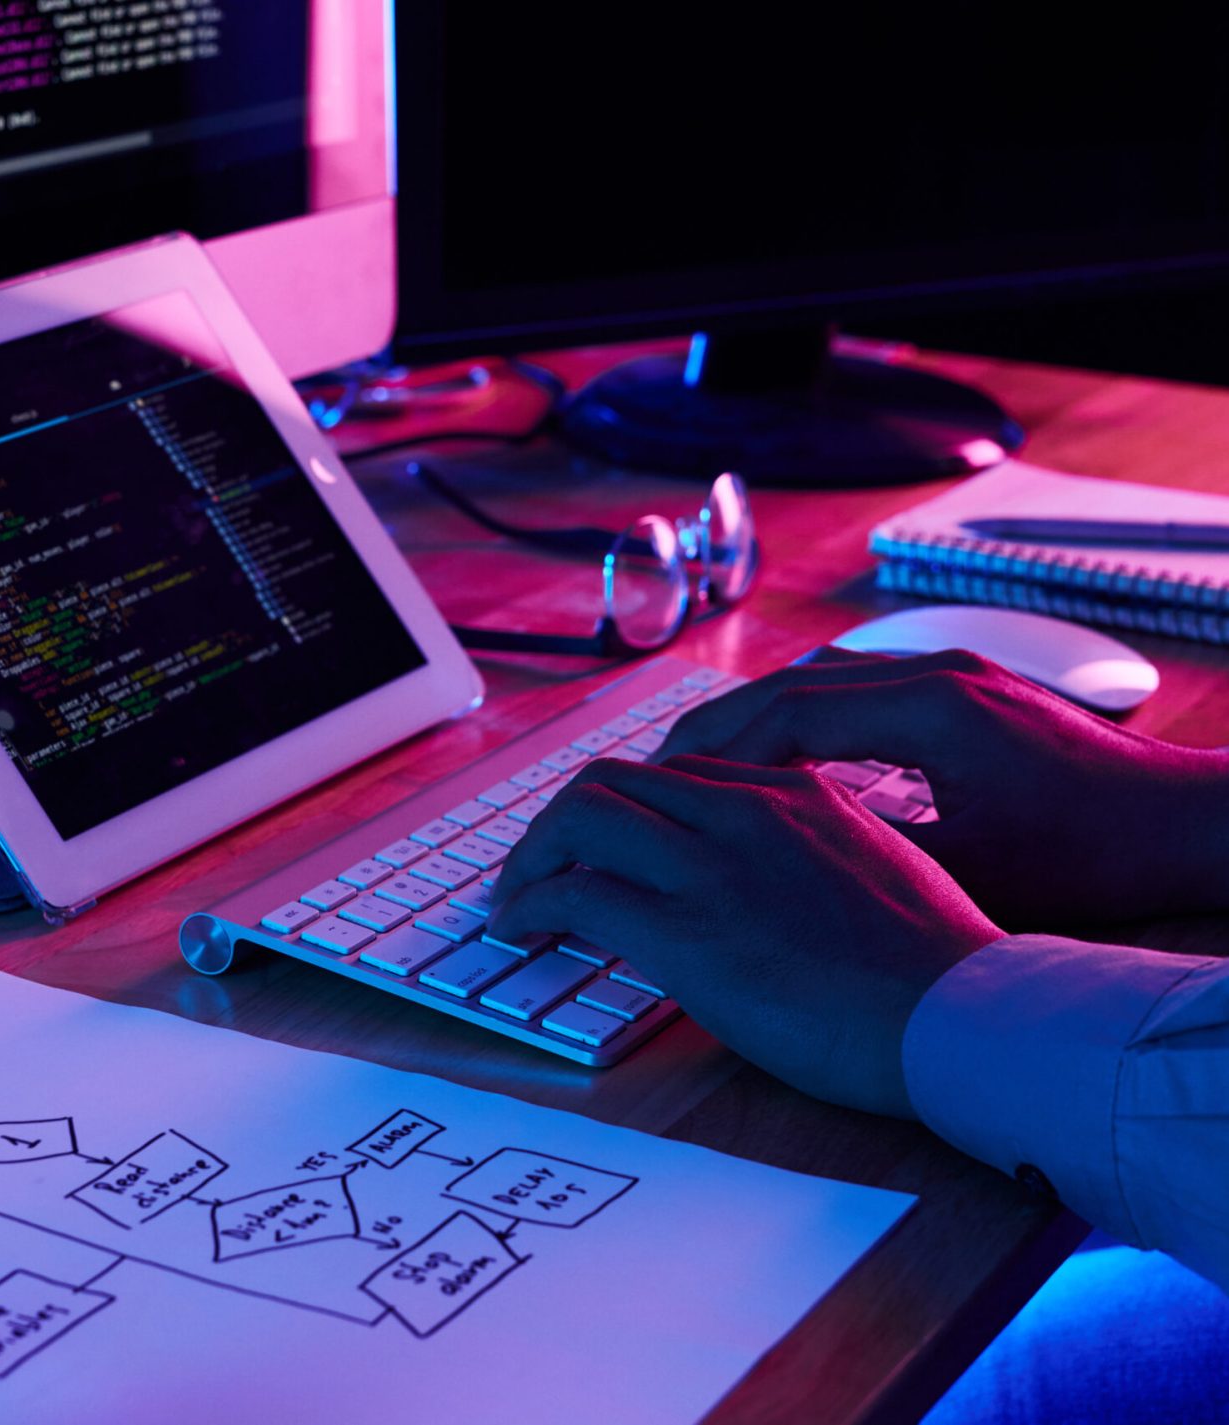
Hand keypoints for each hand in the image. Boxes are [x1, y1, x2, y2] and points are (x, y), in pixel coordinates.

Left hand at [488, 756, 999, 1117]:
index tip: (601, 845)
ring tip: (516, 898)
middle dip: (560, 822)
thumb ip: (811, 855)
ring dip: (534, 856)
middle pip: (614, 780)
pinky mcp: (687, 928)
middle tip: (538, 867)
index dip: (622, 809)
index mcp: (795, 794)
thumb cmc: (939, 967)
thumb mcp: (879, 873)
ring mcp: (714, 865)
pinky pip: (576, 893)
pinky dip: (532, 904)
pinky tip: (522, 931)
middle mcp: (746, 810)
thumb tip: (764, 887)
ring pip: (582, 816)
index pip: (675, 774)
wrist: (967, 1016)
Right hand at [657, 649, 1228, 925]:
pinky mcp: (962, 688)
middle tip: (655, 773)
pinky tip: (779, 757)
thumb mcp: (974, 873)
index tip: (664, 787)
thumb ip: (873, 852)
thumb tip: (780, 859)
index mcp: (931, 711)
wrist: (1185, 818)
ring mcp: (949, 673)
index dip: (714, 751)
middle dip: (716, 729)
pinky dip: (801, 718)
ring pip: (819, 681)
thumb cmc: (1095, 854)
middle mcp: (934, 674)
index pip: (788, 712)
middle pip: (792, 684)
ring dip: (755, 718)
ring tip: (700, 765)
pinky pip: (854, 690)